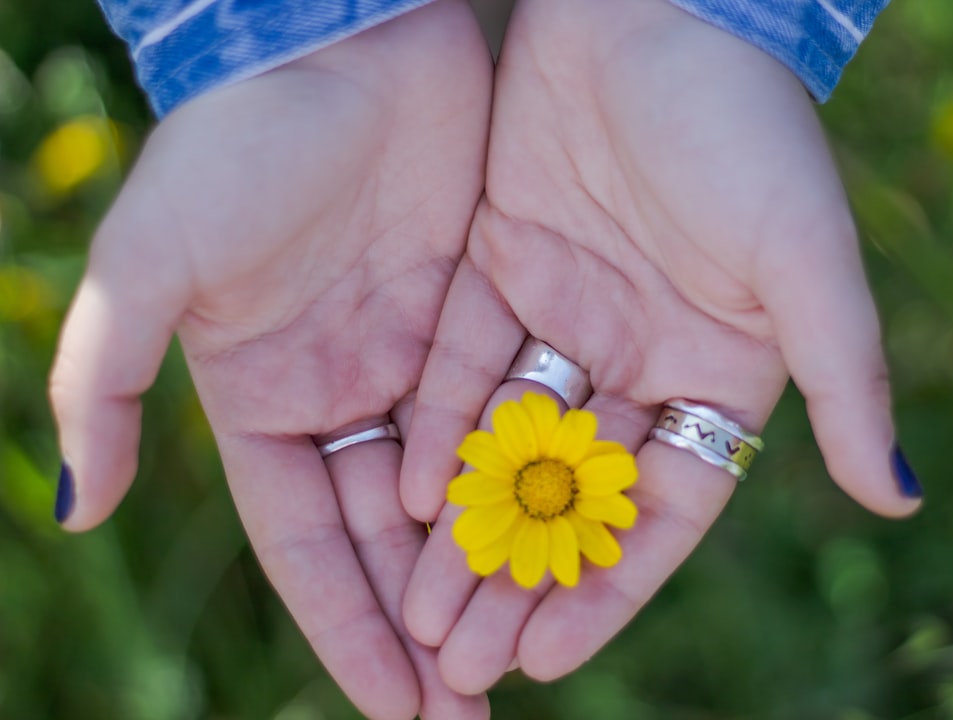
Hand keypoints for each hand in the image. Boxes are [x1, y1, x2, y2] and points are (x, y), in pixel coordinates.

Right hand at [48, 2, 491, 717]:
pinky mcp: (479, 311)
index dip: (349, 629)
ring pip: (457, 488)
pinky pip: (507, 413)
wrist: (341, 41)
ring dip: (486, 566)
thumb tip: (78, 513)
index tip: (396, 709)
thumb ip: (103, 382)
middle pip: (390, 537)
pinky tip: (567, 536)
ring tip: (529, 648)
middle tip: (473, 708)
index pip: (311, 545)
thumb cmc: (241, 144)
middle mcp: (343, 392)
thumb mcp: (154, 264)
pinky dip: (529, 476)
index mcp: (265, 402)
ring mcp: (415, 356)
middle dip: (427, 623)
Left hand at [400, 0, 920, 693]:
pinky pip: (461, 362)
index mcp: (717, 371)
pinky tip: (406, 494)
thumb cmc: (748, 129)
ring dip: (469, 520)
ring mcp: (566, 312)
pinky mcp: (498, 262)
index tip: (548, 658)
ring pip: (509, 440)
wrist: (658, 9)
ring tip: (420, 605)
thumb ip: (846, 378)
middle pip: (574, 491)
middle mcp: (638, 354)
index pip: (661, 511)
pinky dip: (437, 424)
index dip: (609, 588)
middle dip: (521, 575)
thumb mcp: (806, 262)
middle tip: (463, 661)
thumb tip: (898, 498)